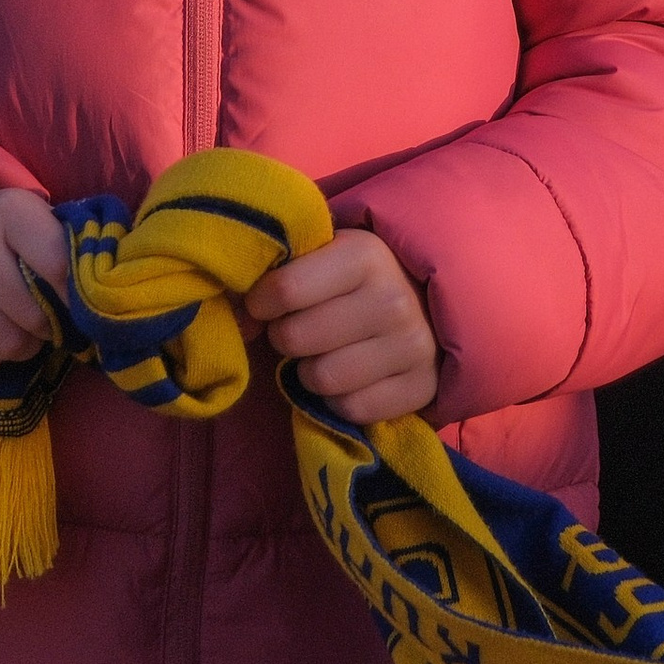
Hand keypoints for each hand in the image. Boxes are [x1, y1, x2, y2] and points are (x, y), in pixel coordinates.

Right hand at [0, 187, 68, 378]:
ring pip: (6, 346)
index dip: (76, 299)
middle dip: (46, 327)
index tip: (79, 307)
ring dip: (19, 347)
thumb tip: (100, 302)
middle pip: (33, 316)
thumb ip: (65, 253)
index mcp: (9, 211)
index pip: (58, 266)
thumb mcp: (32, 224)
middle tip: (41, 319)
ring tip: (13, 327)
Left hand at [243, 227, 438, 424]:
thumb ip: (278, 273)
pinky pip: (351, 409)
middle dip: (285, 336)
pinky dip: (338, 399)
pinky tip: (348, 376)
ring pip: (321, 379)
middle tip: (297, 329)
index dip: (260, 302)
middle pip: (295, 338)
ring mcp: (413, 346)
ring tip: (322, 352)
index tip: (264, 303)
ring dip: (309, 371)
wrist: (427, 298)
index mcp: (365, 254)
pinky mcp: (422, 387)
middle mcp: (393, 299)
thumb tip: (237, 315)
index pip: (284, 289)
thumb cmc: (356, 274)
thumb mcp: (322, 254)